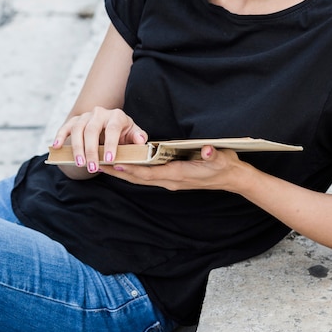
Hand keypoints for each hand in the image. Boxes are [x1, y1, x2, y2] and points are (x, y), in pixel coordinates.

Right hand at [52, 107, 147, 173]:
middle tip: (92, 167)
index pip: (112, 128)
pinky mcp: (75, 121)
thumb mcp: (133, 135)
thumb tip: (141, 140)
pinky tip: (56, 147)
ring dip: (77, 147)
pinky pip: (65, 127)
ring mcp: (86, 116)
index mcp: (116, 115)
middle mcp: (100, 113)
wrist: (111, 128)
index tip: (110, 159)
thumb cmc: (123, 134)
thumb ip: (138, 138)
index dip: (111, 144)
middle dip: (91, 150)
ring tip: (80, 164)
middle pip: (92, 129)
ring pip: (78, 129)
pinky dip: (59, 136)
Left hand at [98, 145, 248, 191]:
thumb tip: (208, 151)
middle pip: (139, 178)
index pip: (149, 173)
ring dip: (123, 172)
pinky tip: (125, 165)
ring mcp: (171, 180)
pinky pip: (148, 176)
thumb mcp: (222, 158)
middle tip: (98, 164)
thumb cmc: (225, 166)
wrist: (233, 178)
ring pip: (141, 178)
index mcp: (178, 175)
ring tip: (105, 164)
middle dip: (119, 172)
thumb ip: (214, 155)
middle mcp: (171, 180)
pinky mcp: (172, 177)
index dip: (131, 169)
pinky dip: (134, 172)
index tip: (114, 164)